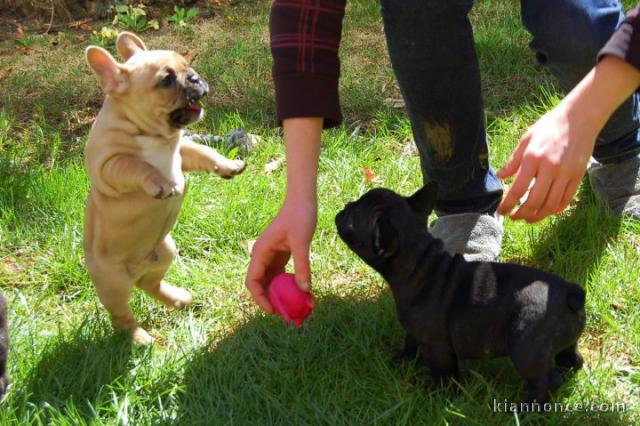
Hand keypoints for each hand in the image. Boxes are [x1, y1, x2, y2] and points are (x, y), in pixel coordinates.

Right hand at [245, 199, 316, 312]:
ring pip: (271, 281)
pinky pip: (280, 275)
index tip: (273, 310)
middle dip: (270, 300)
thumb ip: (302, 266)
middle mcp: (262, 256)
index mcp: (260, 252)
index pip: (252, 281)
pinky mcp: (280, 256)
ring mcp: (271, 256)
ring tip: (293, 307)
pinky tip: (299, 293)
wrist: (302, 201)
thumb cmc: (299, 217)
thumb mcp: (301, 242)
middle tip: (285, 314)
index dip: (259, 298)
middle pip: (260, 284)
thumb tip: (304, 290)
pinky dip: (287, 285)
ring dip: (279, 294)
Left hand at [497, 102, 596, 221]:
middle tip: (514, 217)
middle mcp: (550, 168)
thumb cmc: (549, 127)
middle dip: (521, 214)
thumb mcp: (526, 139)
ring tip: (528, 218)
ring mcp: (566, 173)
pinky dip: (555, 209)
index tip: (501, 211)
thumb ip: (513, 161)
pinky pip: (566, 199)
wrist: (580, 117)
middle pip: (534, 201)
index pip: (517, 189)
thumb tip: (500, 177)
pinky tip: (546, 211)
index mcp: (533, 158)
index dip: (507, 204)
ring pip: (551, 204)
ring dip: (537, 216)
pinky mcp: (578, 176)